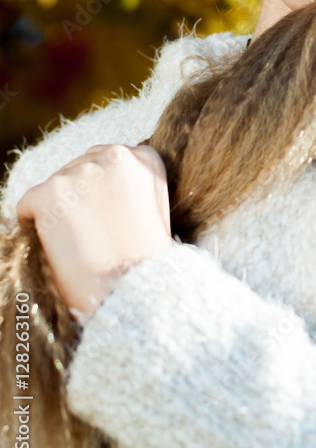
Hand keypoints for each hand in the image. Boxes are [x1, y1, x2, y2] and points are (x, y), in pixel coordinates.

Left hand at [16, 144, 172, 322]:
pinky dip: (35, 226)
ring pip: (55, 187)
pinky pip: (28, 206)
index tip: (107, 216)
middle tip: (90, 233)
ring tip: (78, 243)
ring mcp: (80, 173)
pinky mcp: (49, 192)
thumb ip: (132, 186)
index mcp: (144, 158)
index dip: (103, 192)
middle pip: (79, 168)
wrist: (133, 291)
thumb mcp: (155, 210)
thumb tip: (99, 185)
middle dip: (80, 196)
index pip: (108, 161)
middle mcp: (114, 156)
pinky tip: (58, 247)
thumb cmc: (145, 260)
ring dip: (60, 211)